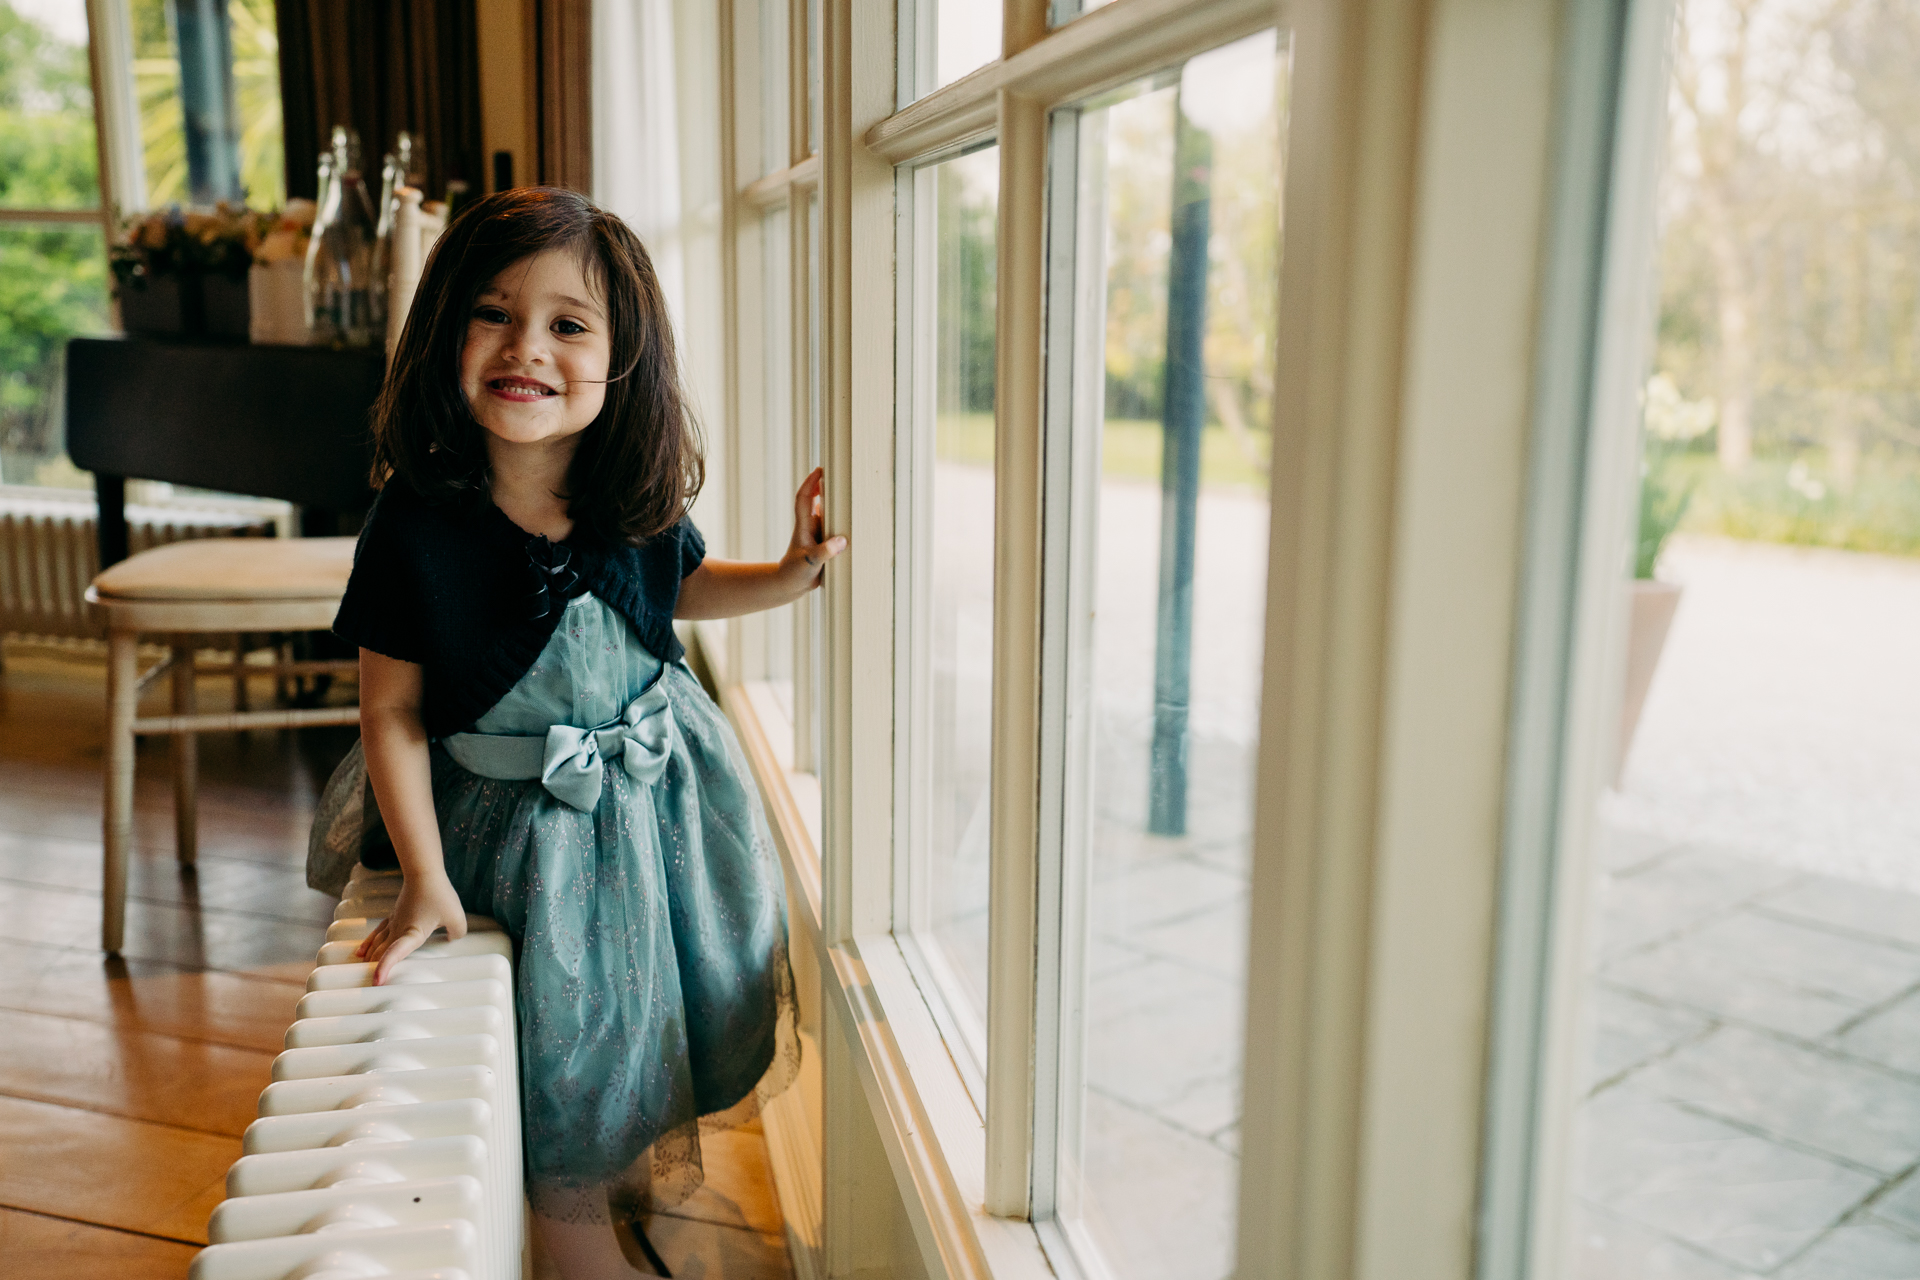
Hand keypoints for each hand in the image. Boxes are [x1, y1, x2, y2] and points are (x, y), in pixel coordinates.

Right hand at [355, 872, 469, 984]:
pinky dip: (369, 944)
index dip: (385, 968)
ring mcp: (394, 922)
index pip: (395, 953)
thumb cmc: (439, 894)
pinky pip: (377, 934)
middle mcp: (398, 930)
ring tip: (360, 970)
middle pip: (382, 952)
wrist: (424, 872)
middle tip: (366, 985)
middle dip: (374, 969)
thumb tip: (451, 939)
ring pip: (377, 944)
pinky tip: (361, 950)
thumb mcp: (457, 917)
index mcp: (412, 933)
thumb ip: (457, 933)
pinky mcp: (393, 916)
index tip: (376, 981)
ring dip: (370, 958)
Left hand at [781, 467, 847, 588]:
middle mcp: (810, 526)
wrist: (790, 584)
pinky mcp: (822, 542)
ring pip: (825, 512)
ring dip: (834, 502)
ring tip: (851, 493)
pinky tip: (853, 520)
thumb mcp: (810, 562)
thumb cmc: (796, 573)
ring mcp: (816, 533)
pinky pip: (832, 526)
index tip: (821, 470)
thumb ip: (825, 552)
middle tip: (840, 474)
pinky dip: (840, 520)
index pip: (804, 498)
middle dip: (824, 485)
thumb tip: (842, 540)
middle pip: (815, 499)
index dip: (811, 483)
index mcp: (804, 526)